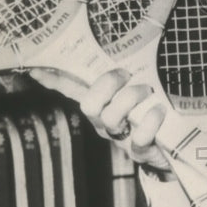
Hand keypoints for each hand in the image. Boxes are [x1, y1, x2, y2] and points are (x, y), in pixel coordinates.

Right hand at [30, 68, 169, 170]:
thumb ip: (127, 79)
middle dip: (106, 84)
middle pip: (89, 104)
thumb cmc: (150, 115)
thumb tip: (124, 53)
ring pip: (111, 117)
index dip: (54, 81)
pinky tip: (159, 110)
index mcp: (101, 105)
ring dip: (130, 97)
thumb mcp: (136, 95)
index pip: (72, 90)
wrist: (172, 153)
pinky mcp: (139, 151)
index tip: (35, 71)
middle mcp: (105, 122)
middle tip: (127, 74)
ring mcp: (120, 138)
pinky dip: (150, 121)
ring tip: (149, 91)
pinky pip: (139, 137)